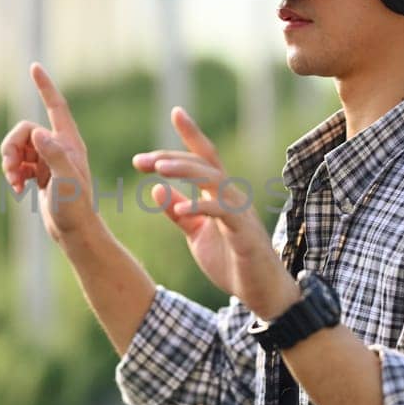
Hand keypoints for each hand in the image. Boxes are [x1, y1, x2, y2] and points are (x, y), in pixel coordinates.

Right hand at [0, 62, 96, 241]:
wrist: (74, 231)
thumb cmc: (75, 207)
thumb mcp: (66, 181)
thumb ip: (54, 156)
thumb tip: (38, 133)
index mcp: (69, 143)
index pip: (56, 106)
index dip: (45, 86)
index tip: (34, 67)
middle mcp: (58, 147)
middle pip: (24, 131)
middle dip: (11, 148)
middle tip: (9, 169)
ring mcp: (47, 161)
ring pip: (17, 148)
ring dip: (9, 163)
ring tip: (14, 182)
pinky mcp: (38, 174)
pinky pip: (16, 164)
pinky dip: (12, 174)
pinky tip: (17, 189)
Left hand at [132, 107, 300, 318]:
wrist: (262, 293)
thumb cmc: (232, 261)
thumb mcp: (197, 234)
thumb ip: (179, 212)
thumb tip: (156, 189)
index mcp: (221, 195)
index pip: (205, 157)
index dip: (191, 134)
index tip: (175, 111)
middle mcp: (233, 196)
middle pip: (203, 165)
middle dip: (171, 158)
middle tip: (141, 160)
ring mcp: (240, 213)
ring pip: (214, 180)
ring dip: (186, 172)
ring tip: (159, 169)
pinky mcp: (244, 233)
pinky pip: (223, 213)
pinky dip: (201, 208)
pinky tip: (180, 209)